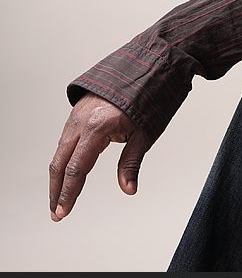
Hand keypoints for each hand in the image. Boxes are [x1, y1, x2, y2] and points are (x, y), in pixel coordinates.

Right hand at [49, 92, 151, 220]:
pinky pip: (66, 139)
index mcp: (97, 127)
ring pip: (60, 151)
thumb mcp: (145, 134)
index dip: (68, 193)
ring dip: (58, 176)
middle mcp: (81, 121)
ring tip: (60, 197)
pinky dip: (64, 158)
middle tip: (57, 212)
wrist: (148, 66)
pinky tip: (67, 172)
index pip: (76, 169)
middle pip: (60, 163)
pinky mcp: (78, 111)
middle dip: (56, 190)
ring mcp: (77, 115)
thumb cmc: (150, 97)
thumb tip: (129, 188)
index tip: (63, 212)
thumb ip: (131, 163)